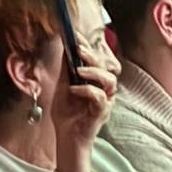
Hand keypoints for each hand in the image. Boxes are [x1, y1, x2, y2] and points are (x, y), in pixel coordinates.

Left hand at [50, 56, 115, 171]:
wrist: (66, 137)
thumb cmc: (66, 113)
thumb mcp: (62, 86)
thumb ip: (66, 69)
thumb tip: (64, 47)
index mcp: (94, 80)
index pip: (95, 58)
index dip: (87, 45)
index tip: (75, 34)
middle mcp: (103, 88)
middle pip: (105, 66)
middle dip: (92, 55)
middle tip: (78, 48)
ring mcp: (105, 100)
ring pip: (109, 80)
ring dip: (94, 72)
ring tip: (79, 70)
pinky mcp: (102, 112)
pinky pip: (100, 97)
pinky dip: (87, 90)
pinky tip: (74, 89)